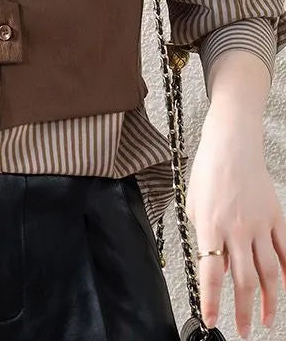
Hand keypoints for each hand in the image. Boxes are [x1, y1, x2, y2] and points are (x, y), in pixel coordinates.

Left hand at [186, 106, 285, 337]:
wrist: (232, 146)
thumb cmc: (207, 170)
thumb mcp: (193, 202)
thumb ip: (202, 232)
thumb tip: (213, 256)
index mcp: (210, 226)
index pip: (211, 273)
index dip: (212, 300)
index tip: (212, 320)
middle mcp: (236, 229)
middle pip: (244, 280)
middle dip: (245, 310)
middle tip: (246, 331)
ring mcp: (259, 225)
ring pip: (268, 272)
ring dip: (270, 301)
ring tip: (268, 320)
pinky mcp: (276, 218)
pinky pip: (285, 252)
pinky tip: (285, 290)